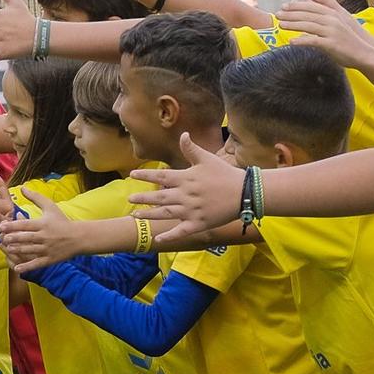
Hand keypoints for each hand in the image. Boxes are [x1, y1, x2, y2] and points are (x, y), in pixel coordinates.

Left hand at [0, 187, 78, 271]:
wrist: (79, 237)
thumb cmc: (62, 221)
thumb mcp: (50, 206)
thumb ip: (35, 197)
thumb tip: (21, 187)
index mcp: (42, 224)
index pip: (25, 225)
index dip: (12, 226)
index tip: (1, 227)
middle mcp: (44, 237)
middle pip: (25, 238)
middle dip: (12, 239)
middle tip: (1, 239)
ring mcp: (46, 249)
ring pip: (29, 251)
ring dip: (16, 251)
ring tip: (6, 250)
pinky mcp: (49, 260)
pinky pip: (36, 264)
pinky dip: (26, 267)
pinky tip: (16, 268)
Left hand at [127, 133, 247, 244]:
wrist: (244, 193)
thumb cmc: (225, 174)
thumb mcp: (207, 159)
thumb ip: (191, 149)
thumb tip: (183, 134)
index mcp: (186, 178)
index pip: (161, 176)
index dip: (145, 175)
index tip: (132, 175)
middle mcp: (186, 195)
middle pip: (159, 197)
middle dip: (143, 198)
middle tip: (129, 199)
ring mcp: (191, 211)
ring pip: (165, 213)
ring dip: (149, 214)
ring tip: (135, 215)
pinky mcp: (199, 224)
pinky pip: (180, 231)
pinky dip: (169, 236)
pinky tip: (158, 239)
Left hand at [274, 0, 373, 69]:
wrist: (366, 52)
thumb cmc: (351, 38)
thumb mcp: (341, 22)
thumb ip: (327, 14)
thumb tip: (313, 11)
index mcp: (334, 13)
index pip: (314, 4)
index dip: (299, 3)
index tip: (286, 4)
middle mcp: (332, 19)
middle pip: (308, 13)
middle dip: (291, 12)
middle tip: (278, 13)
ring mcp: (332, 31)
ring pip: (308, 25)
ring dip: (292, 24)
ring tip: (280, 25)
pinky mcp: (331, 44)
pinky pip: (313, 41)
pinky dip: (301, 41)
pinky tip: (291, 42)